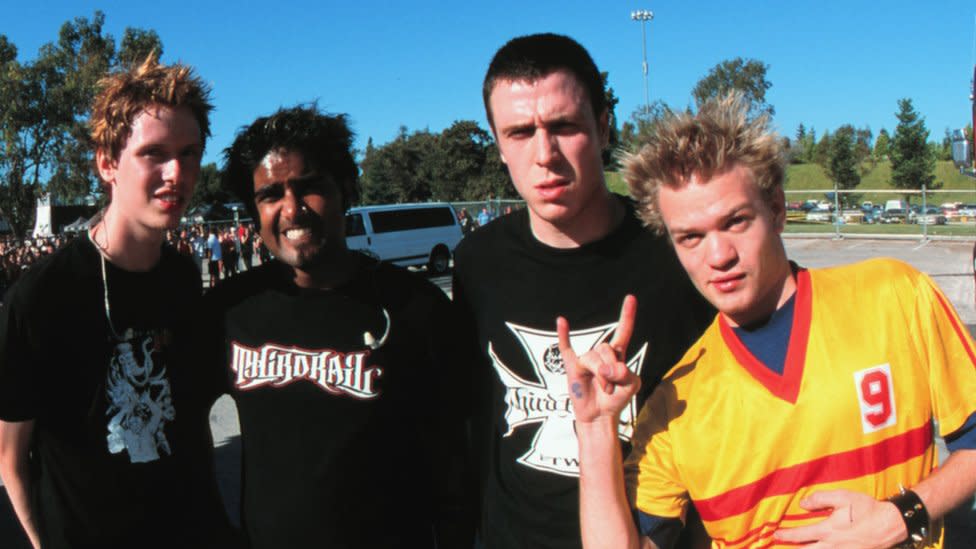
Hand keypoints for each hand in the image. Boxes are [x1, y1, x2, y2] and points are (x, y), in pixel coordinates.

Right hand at [559, 295, 640, 425]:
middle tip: (612, 387)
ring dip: (600, 375)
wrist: (600, 416)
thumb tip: (606, 369)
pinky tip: (562, 321)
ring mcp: (586, 360)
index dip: (627, 315)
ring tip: (603, 388)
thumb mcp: (631, 386)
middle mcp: (601, 353)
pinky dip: (563, 334)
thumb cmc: (617, 399)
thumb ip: (625, 374)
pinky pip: (566, 348)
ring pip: (591, 357)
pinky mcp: (573, 367)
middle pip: (605, 348)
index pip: (623, 331)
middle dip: (611, 368)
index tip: (631, 298)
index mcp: (618, 354)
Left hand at [773, 490, 906, 547]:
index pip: (801, 535)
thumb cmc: (866, 509)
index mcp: (828, 531)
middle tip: (781, 546)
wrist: (891, 524)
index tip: (775, 535)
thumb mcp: (843, 497)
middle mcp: (833, 546)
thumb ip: (820, 499)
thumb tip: (802, 504)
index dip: (786, 535)